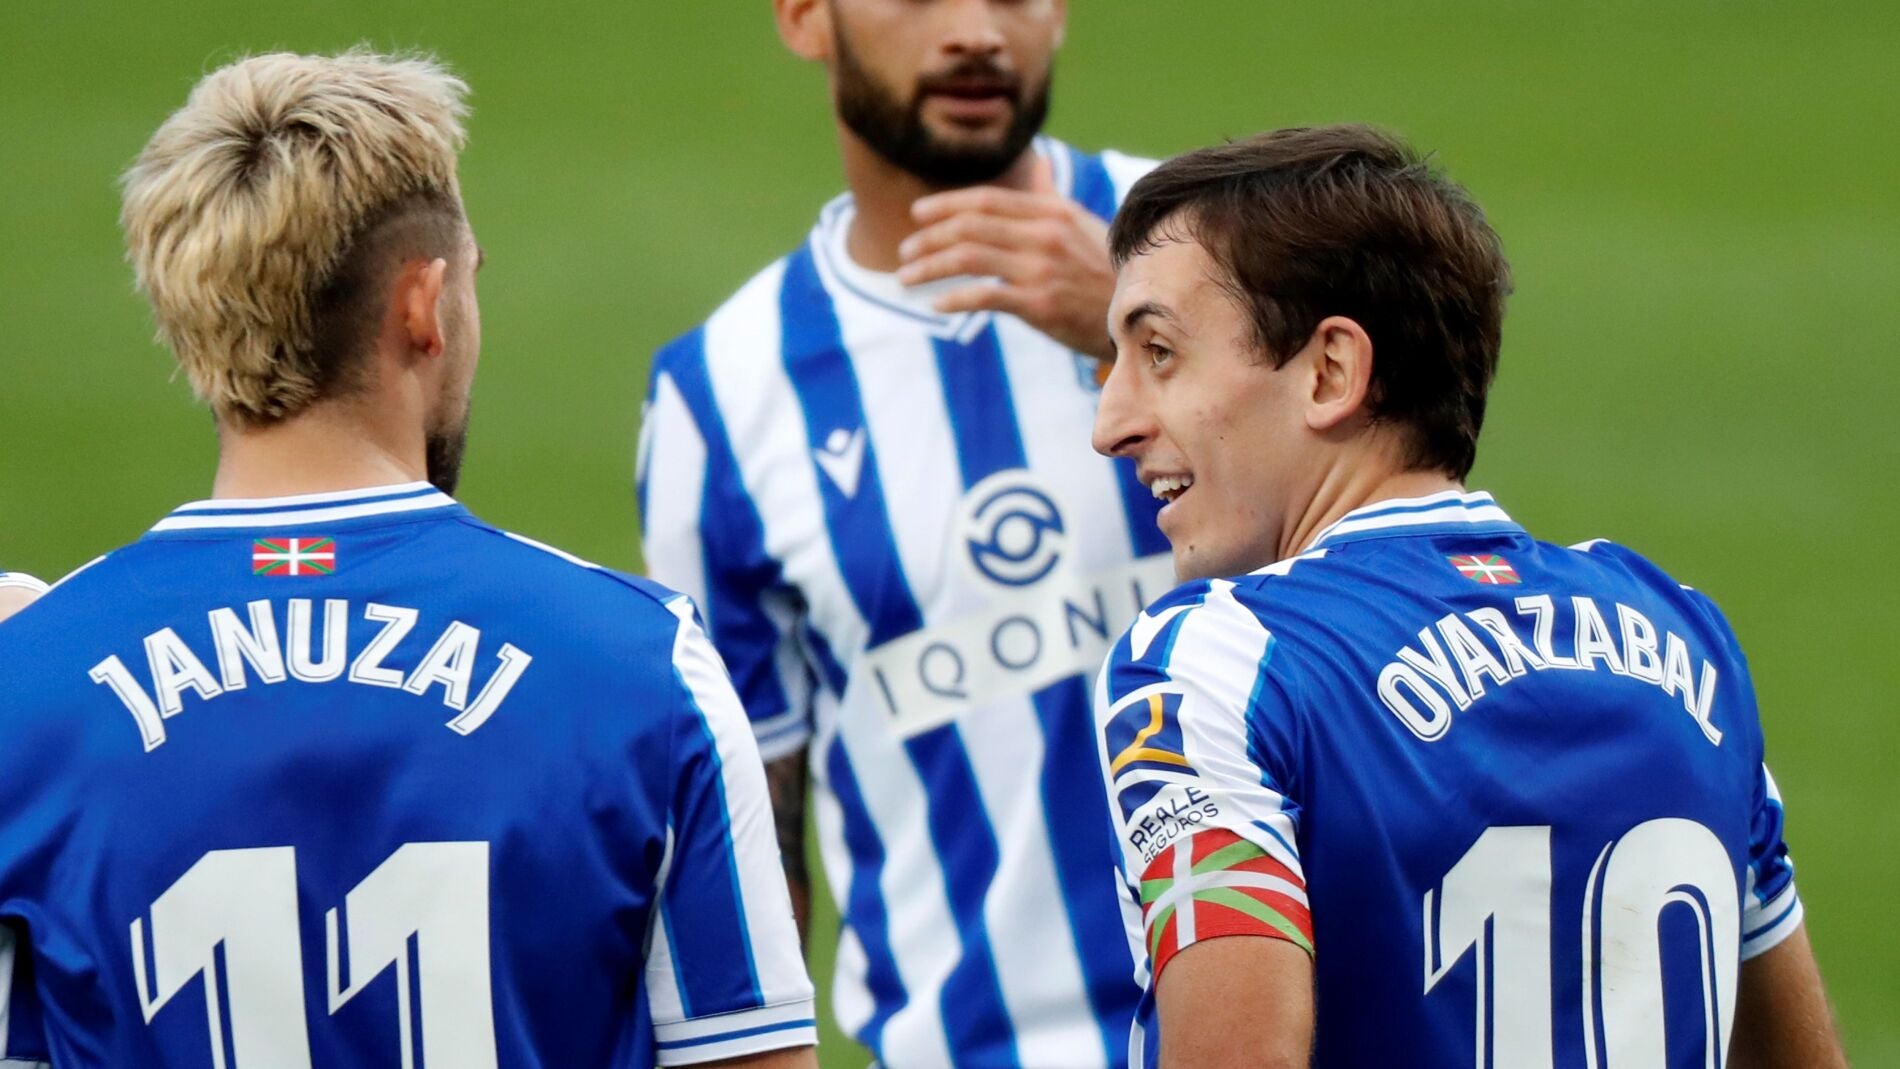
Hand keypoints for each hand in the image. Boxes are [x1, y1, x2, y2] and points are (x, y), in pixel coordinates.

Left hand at [897, 157, 1116, 360]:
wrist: (1141, 316)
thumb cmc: (1106, 271)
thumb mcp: (1081, 225)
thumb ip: (1050, 196)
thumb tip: (1038, 165)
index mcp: (1051, 212)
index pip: (986, 200)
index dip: (946, 205)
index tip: (917, 215)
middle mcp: (1044, 234)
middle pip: (969, 225)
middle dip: (928, 238)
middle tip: (904, 252)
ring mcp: (1042, 268)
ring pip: (968, 257)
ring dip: (929, 267)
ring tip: (906, 279)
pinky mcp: (1040, 303)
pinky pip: (984, 296)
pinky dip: (955, 299)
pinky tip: (937, 305)